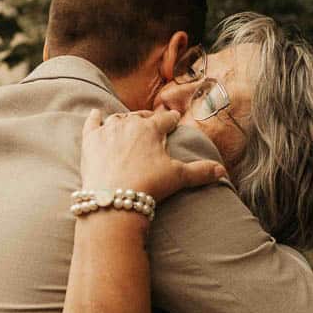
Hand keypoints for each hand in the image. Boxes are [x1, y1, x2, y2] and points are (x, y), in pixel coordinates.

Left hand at [79, 109, 226, 204]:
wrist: (114, 199)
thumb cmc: (149, 186)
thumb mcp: (178, 177)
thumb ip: (200, 171)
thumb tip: (222, 171)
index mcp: (152, 128)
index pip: (165, 120)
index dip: (171, 120)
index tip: (174, 121)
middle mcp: (129, 124)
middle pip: (141, 116)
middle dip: (148, 119)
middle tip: (152, 123)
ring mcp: (108, 130)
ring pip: (117, 118)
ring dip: (124, 120)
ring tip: (128, 124)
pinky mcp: (90, 141)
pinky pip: (92, 122)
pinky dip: (94, 118)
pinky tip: (96, 114)